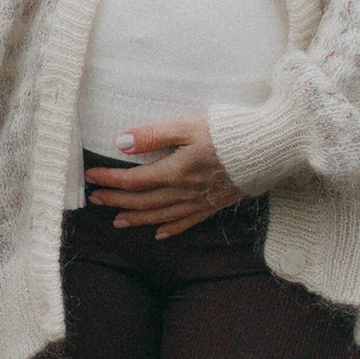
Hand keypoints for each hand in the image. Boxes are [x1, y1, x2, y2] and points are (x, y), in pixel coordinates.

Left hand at [85, 118, 240, 238]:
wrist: (269, 147)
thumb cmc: (228, 131)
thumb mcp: (187, 125)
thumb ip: (154, 135)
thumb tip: (121, 142)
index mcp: (175, 171)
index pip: (133, 180)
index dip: (110, 179)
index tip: (90, 177)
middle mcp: (184, 191)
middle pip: (143, 201)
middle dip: (117, 201)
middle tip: (95, 200)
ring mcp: (200, 201)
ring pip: (161, 215)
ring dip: (137, 219)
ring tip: (118, 221)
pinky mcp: (216, 203)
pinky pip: (188, 221)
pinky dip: (171, 229)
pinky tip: (160, 233)